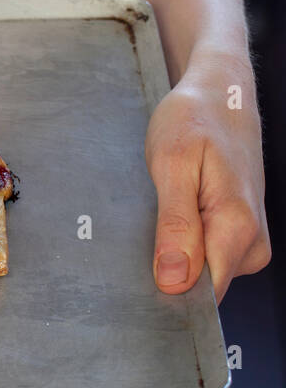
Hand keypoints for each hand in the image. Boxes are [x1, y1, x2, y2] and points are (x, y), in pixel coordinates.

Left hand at [144, 54, 270, 301]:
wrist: (220, 94)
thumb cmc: (194, 121)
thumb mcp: (173, 166)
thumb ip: (175, 225)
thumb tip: (175, 280)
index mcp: (236, 227)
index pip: (205, 293)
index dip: (168, 291)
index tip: (137, 280)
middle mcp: (251, 242)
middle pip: (201, 286)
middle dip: (165, 269)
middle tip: (141, 229)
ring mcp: (248, 240)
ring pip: (201, 271)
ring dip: (171, 251)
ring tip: (156, 213)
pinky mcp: (238, 234)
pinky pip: (205, 256)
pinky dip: (180, 242)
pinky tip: (168, 217)